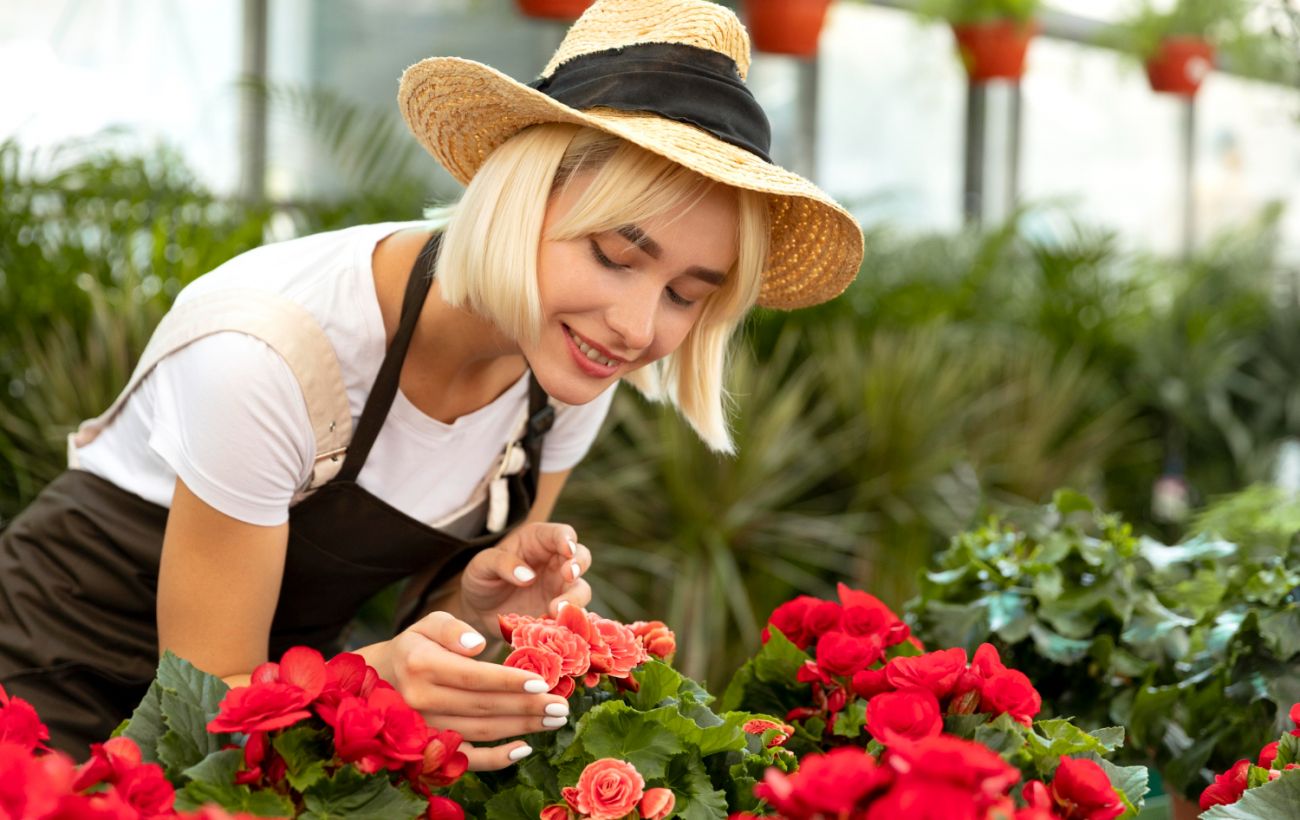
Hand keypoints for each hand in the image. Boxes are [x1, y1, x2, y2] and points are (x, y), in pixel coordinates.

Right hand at [387, 611, 571, 769]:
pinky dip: (496, 759)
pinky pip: (466, 759)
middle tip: (561, 706)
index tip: (542, 683)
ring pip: (481, 731)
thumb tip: (477, 644)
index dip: (508, 682)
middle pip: (483, 707)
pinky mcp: (431, 747)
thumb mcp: (430, 624)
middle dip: (527, 707)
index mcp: (421, 665)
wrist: (384, 680)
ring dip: (521, 728)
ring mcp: (425, 728)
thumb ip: (452, 628)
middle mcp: (421, 700)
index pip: (473, 677)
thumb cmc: (418, 646)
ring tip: (554, 720)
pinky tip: (524, 749)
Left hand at [458, 522, 592, 632]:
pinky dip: (568, 621)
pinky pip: (572, 616)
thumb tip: (527, 576)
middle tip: (568, 576)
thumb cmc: (482, 578)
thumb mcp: (482, 565)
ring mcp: (560, 589)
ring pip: (581, 589)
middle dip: (579, 565)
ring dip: (575, 598)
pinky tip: (555, 627)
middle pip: (581, 558)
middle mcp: (555, 562)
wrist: (479, 611)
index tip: (567, 550)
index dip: (567, 539)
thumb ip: (502, 563)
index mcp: (538, 542)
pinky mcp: (559, 613)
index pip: (561, 533)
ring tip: (556, 610)